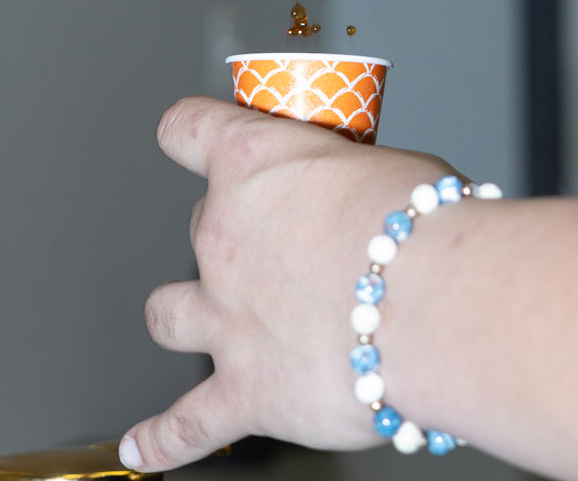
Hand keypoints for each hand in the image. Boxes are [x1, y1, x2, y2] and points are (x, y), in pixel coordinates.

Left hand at [119, 98, 455, 472]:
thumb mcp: (384, 166)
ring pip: (169, 314)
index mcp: (253, 163)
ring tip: (210, 320)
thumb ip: (350, 187)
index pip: (190, 130)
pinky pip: (187, 424)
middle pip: (202, 224)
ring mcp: (225, 318)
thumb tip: (365, 213)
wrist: (433, 302)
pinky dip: (162, 440)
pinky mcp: (244, 392)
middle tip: (288, 245)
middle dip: (238, 233)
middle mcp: (224, 236)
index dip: (193, 133)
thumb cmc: (423, 225)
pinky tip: (144, 448)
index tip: (196, 138)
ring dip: (188, 315)